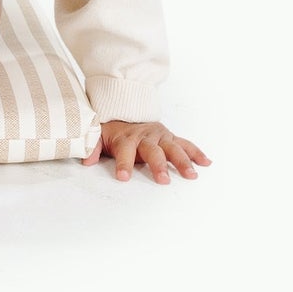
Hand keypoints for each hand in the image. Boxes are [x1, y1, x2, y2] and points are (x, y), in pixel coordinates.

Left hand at [83, 119, 209, 183]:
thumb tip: (86, 160)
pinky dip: (196, 152)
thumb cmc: (113, 130)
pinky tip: (206, 163)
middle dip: (158, 166)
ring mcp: (160, 136)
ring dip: (183, 162)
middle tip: (163, 181)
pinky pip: (185, 144)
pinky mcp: (171, 137)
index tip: (123, 177)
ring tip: (191, 176)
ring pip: (173, 148)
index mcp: (126, 138)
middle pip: (153, 151)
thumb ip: (92, 146)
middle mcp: (145, 137)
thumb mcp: (98, 135)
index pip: (124, 151)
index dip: (123, 164)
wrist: (126, 110)